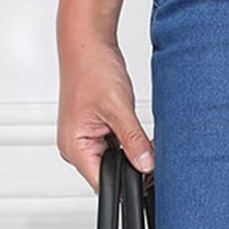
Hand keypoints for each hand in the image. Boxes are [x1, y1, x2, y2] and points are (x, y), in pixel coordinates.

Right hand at [56, 35, 153, 192]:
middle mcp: (77, 146)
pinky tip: (141, 134)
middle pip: (110, 173)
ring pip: (117, 159)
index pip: (102, 183)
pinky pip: (118, 145)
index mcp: (74, 147)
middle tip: (154, 156)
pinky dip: (132, 142)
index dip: (127, 185)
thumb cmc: (92, 70)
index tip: (149, 179)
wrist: (88, 44)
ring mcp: (87, 137)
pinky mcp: (97, 128)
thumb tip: (147, 165)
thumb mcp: (118, 109)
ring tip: (146, 140)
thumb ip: (134, 140)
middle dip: (134, 167)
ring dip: (134, 152)